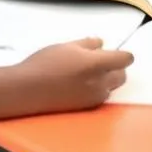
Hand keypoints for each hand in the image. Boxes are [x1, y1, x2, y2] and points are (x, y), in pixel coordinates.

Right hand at [19, 38, 133, 111]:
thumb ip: (88, 44)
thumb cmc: (45, 63)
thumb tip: (101, 44)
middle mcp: (100, 83)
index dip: (123, 54)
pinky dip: (96, 89)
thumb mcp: (67, 46)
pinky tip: (79, 85)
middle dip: (116, 68)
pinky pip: (100, 97)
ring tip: (86, 73)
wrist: (26, 90)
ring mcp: (93, 98)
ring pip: (111, 87)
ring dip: (106, 79)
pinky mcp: (85, 108)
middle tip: (99, 62)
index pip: (125, 59)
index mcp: (97, 64)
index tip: (114, 52)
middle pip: (122, 75)